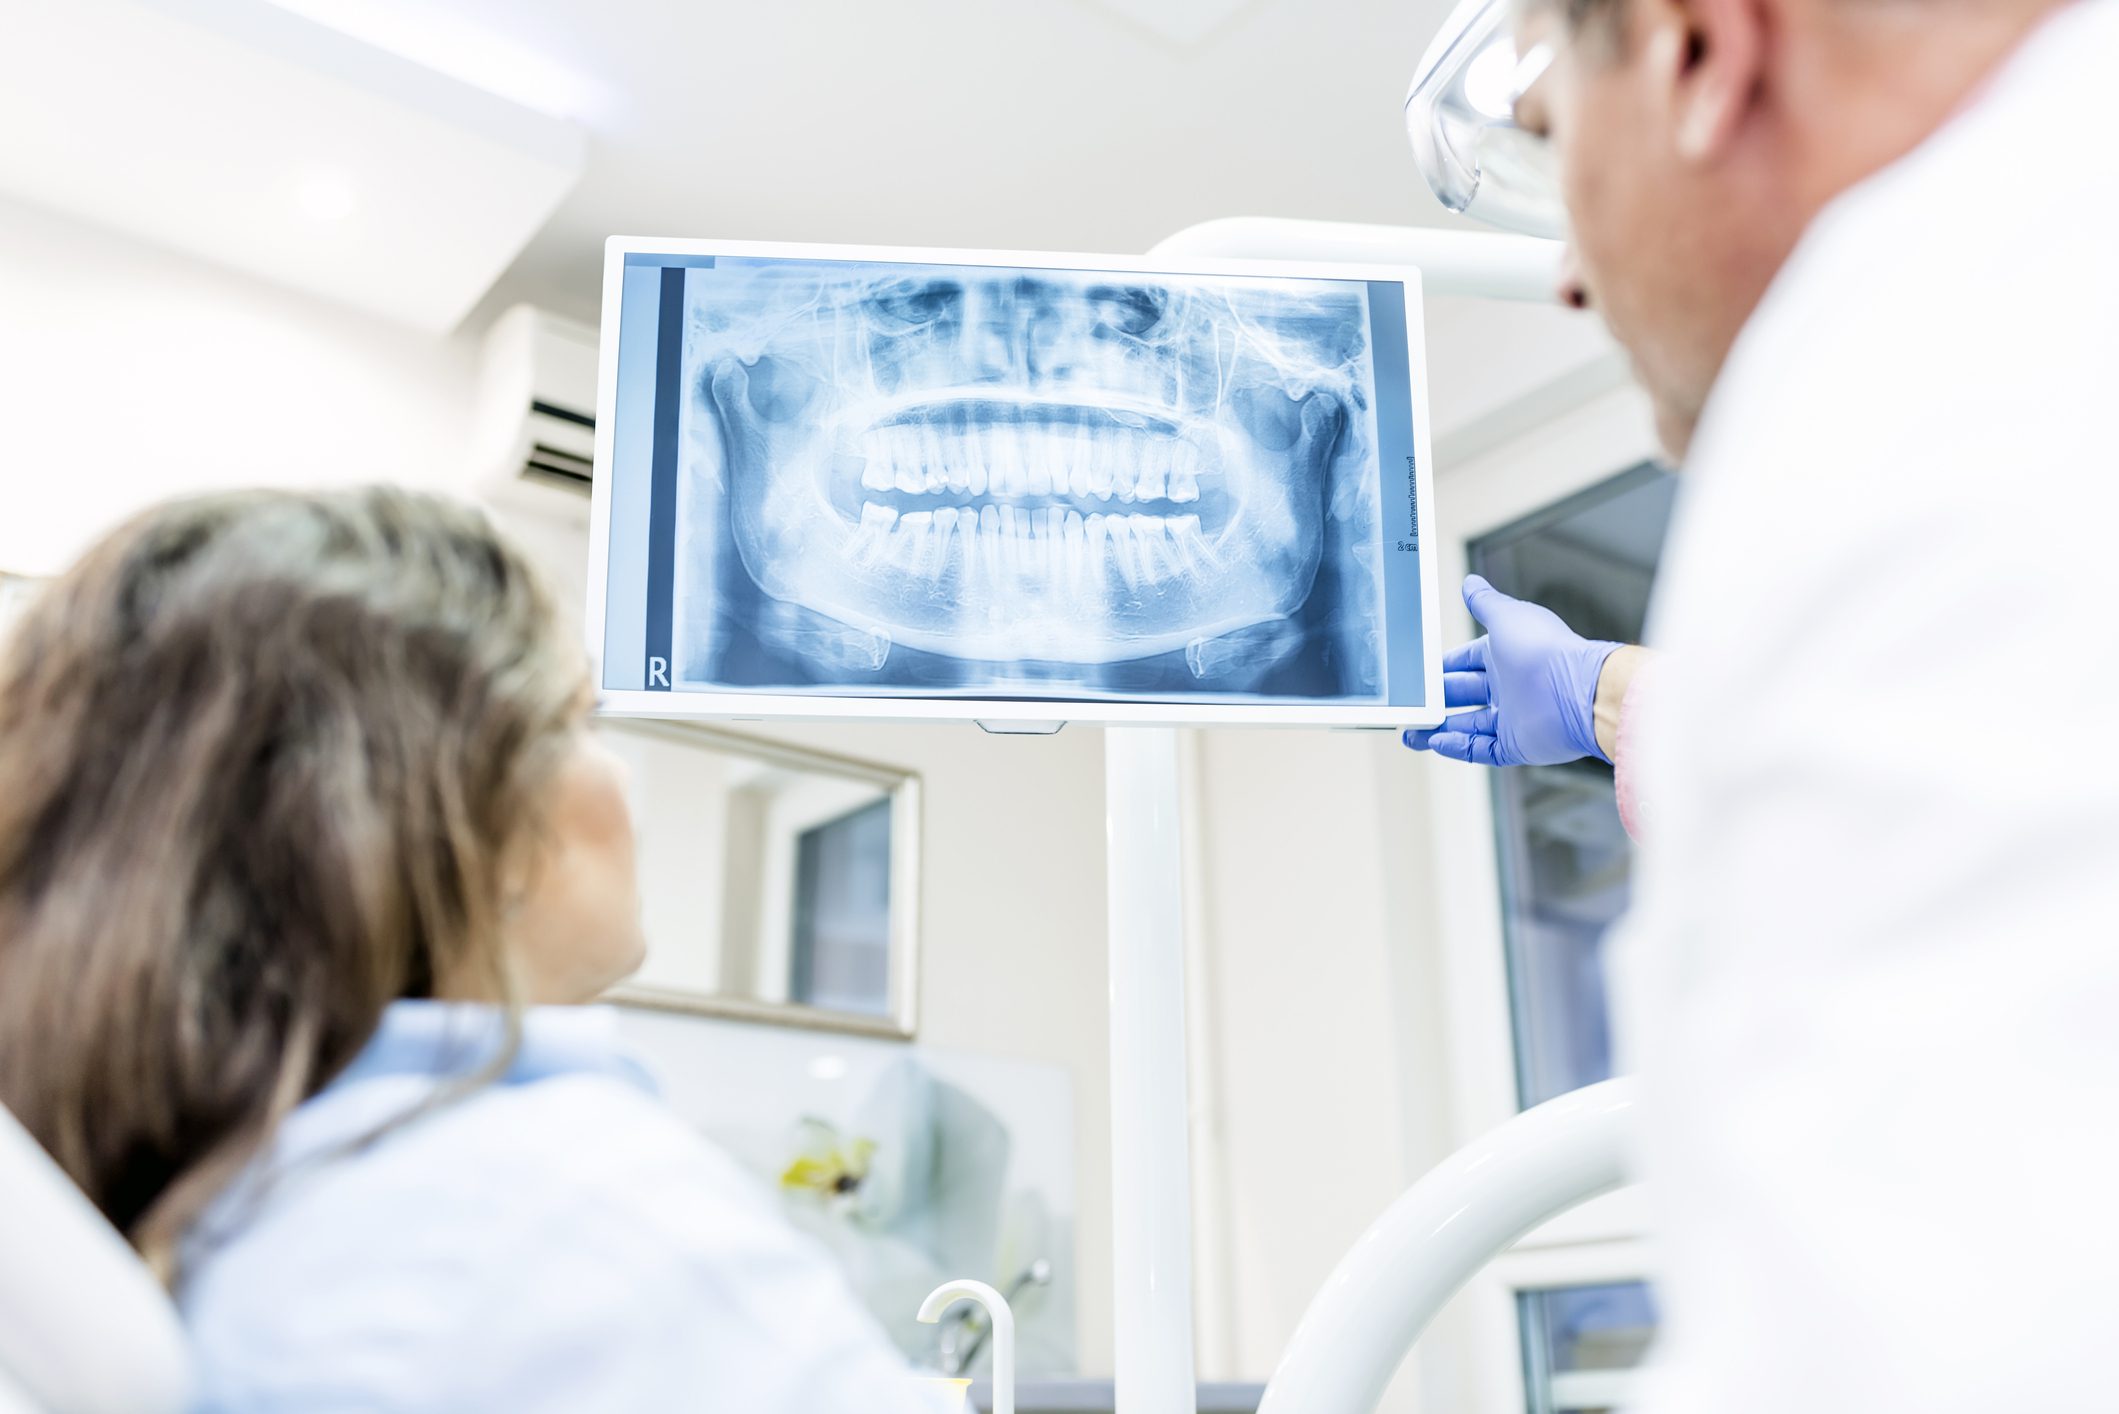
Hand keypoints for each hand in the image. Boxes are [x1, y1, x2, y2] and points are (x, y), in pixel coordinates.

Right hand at [1403, 575, 1623, 766]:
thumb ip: (1485, 602)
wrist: (1577, 692)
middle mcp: (1509, 687)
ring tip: (1411, 733)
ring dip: (1439, 729)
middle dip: (1436, 701)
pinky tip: (1437, 742)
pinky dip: (1457, 747)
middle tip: (1410, 704)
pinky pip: (1481, 749)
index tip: (1420, 674)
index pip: (1468, 661)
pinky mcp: (1517, 745)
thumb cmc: (1544, 649)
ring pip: (1467, 726)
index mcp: (1506, 655)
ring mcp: (1513, 717)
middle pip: (1464, 694)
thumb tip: (1470, 583)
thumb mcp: (1506, 616)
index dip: (1444, 666)